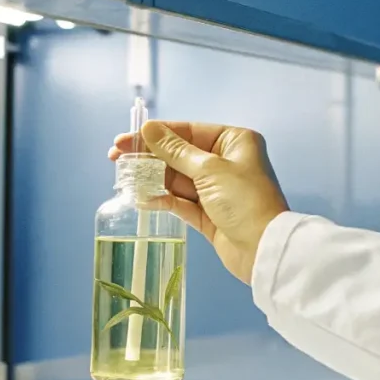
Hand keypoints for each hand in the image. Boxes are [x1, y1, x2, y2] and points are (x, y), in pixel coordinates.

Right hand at [109, 121, 288, 283]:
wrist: (263, 249)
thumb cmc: (244, 201)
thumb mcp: (209, 170)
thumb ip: (175, 151)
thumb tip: (149, 129)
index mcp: (234, 142)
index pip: (188, 131)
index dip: (156, 134)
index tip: (127, 138)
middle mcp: (225, 161)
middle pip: (178, 154)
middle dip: (149, 156)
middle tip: (116, 157)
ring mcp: (216, 189)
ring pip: (176, 178)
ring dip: (152, 178)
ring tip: (125, 178)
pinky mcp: (208, 213)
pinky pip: (180, 201)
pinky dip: (161, 199)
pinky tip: (141, 198)